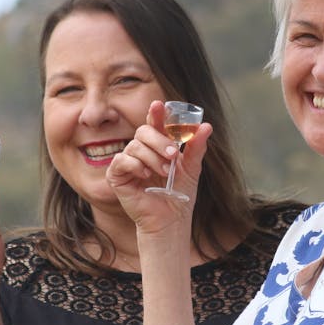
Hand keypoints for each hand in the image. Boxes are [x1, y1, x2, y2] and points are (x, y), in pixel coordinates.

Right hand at [107, 100, 211, 231]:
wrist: (171, 219)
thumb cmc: (179, 194)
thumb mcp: (192, 168)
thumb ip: (196, 147)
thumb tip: (206, 126)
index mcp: (157, 145)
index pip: (154, 123)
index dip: (156, 113)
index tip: (159, 105)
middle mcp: (140, 150)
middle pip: (143, 131)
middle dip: (159, 140)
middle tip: (173, 155)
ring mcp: (127, 162)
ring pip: (135, 145)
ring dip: (153, 158)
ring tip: (165, 173)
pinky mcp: (116, 175)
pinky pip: (122, 160)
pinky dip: (136, 165)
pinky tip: (146, 176)